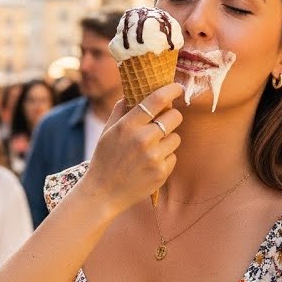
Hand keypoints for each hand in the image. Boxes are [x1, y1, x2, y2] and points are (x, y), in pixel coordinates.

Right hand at [81, 84, 183, 212]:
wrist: (103, 193)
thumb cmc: (104, 160)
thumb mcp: (107, 133)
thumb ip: (119, 111)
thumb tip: (130, 94)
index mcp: (128, 125)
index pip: (156, 100)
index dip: (171, 90)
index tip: (178, 87)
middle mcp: (143, 139)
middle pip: (174, 117)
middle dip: (171, 117)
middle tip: (164, 122)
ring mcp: (154, 156)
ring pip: (176, 138)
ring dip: (168, 140)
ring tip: (151, 149)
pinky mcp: (161, 172)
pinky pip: (173, 157)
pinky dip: (165, 158)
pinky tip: (149, 164)